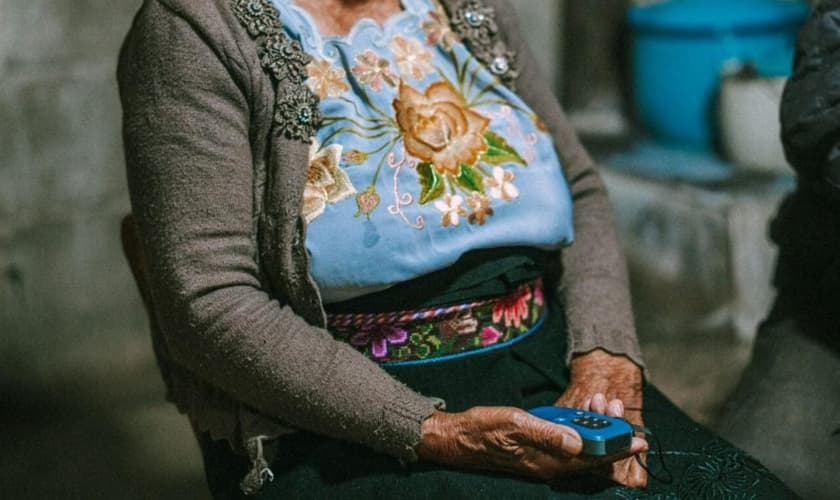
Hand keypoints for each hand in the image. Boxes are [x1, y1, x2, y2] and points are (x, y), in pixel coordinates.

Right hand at [417, 406, 647, 480]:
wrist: (458, 438)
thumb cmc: (484, 429)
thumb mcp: (515, 424)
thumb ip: (548, 433)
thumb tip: (579, 442)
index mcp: (548, 462)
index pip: (592, 459)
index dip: (617, 450)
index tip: (639, 440)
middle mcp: (551, 465)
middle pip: (591, 455)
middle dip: (609, 433)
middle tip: (617, 408)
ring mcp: (545, 459)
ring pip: (581, 448)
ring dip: (595, 428)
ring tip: (603, 404)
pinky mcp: (538, 451)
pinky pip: (568, 444)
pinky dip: (580, 428)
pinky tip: (583, 414)